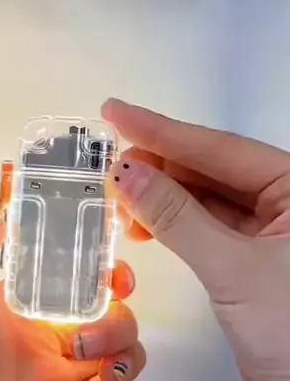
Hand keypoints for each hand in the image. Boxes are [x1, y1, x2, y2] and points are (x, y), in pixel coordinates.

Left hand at [0, 219, 144, 380]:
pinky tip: (104, 378)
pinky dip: (124, 379)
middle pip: (98, 306)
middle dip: (116, 295)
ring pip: (117, 346)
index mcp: (5, 312)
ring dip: (122, 336)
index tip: (102, 254)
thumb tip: (0, 224)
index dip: (86, 261)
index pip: (59, 276)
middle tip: (115, 292)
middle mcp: (37, 341)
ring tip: (88, 348)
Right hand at [103, 98, 289, 380]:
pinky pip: (203, 229)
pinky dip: (171, 226)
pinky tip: (142, 225)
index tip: (115, 113)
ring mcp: (266, 232)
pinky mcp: (248, 262)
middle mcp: (284, 202)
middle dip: (157, 165)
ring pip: (203, 200)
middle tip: (108, 164)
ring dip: (159, 197)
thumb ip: (177, 218)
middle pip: (210, 170)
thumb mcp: (233, 267)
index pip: (219, 148)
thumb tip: (125, 173)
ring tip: (118, 198)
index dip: (161, 130)